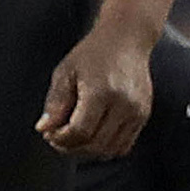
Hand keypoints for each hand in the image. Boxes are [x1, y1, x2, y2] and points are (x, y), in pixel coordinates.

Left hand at [39, 21, 154, 155]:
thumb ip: (55, 103)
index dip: (61, 139)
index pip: (80, 131)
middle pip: (95, 144)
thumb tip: (45, 128)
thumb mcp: (66, 72)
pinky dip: (106, 147)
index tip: (50, 133)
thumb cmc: (95, 52)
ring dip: (89, 151)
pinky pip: (124, 145)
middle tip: (58, 138)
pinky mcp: (144, 115)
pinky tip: (94, 135)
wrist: (127, 39)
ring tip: (75, 138)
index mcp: (101, 92)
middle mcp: (124, 104)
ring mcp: (137, 111)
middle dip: (71, 147)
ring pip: (110, 149)